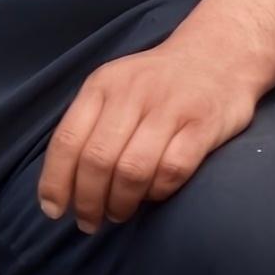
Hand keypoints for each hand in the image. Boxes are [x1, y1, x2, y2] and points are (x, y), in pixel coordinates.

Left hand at [39, 28, 262, 229]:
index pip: (67, 140)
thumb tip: (64, 186)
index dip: (56, 182)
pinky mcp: (203, 123)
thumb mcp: (116, 87)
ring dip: (121, 202)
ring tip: (119, 213)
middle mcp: (132, 93)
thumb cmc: (158, 82)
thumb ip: (91, 126)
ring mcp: (170, 107)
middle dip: (88, 201)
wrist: (220, 52)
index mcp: (102, 85)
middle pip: (98, 160)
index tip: (54, 211)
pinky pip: (172, 169)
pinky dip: (158, 191)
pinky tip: (154, 194)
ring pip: (132, 169)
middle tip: (91, 222)